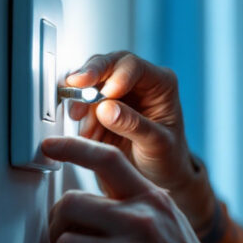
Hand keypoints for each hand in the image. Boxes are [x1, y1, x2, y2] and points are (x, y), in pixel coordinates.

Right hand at [65, 52, 214, 227]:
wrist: (159, 178)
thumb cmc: (168, 158)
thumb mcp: (157, 144)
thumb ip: (134, 125)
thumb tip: (106, 108)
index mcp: (160, 83)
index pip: (133, 66)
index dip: (115, 75)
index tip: (104, 94)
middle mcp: (138, 82)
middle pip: (107, 65)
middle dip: (89, 77)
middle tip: (75, 89)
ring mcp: (117, 93)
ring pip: (90, 82)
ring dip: (83, 103)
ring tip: (88, 130)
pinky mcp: (100, 108)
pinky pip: (82, 103)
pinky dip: (80, 118)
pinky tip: (87, 136)